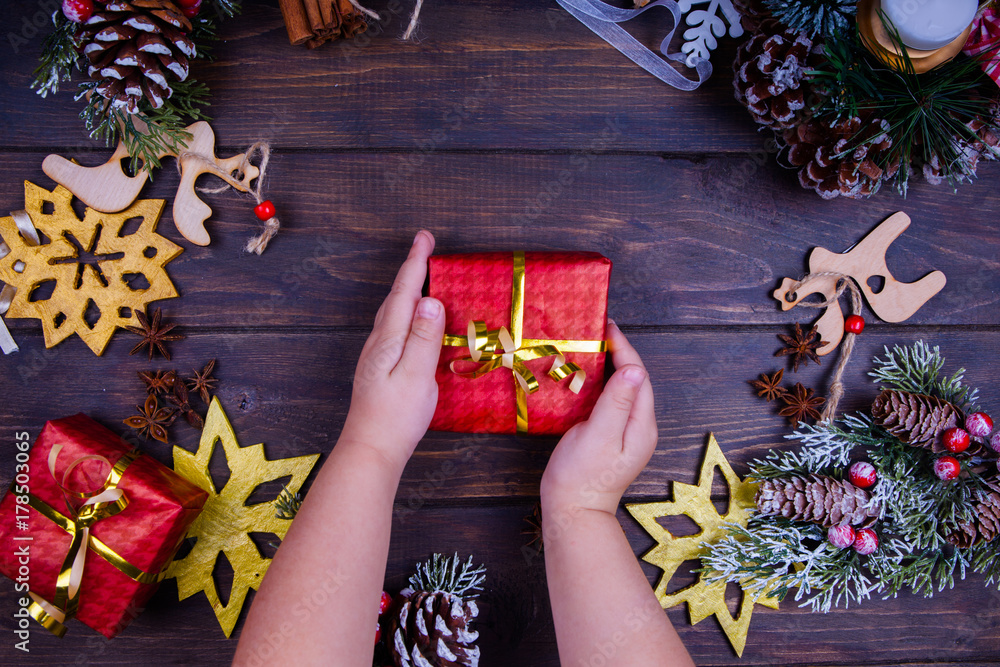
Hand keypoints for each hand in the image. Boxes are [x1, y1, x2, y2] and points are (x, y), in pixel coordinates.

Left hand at [340, 230, 444, 470]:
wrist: (370, 449)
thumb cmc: (395, 417)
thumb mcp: (417, 375)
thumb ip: (424, 337)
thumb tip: (430, 299)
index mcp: (389, 339)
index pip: (405, 293)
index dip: (416, 264)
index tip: (424, 238)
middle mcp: (380, 342)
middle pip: (397, 298)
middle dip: (412, 270)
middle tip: (425, 247)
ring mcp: (377, 355)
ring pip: (394, 313)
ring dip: (408, 290)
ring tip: (421, 275)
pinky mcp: (380, 368)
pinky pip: (396, 328)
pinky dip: (407, 312)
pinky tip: (413, 321)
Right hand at [540, 321, 657, 514]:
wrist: (573, 512)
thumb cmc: (582, 476)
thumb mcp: (599, 435)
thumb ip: (617, 402)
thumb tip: (635, 369)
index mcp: (642, 425)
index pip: (639, 376)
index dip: (624, 348)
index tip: (607, 327)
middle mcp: (640, 427)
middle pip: (634, 381)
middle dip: (619, 352)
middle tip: (597, 331)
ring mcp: (627, 433)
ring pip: (623, 389)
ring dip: (610, 366)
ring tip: (591, 346)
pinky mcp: (611, 437)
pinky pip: (611, 401)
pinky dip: (600, 383)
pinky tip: (585, 376)